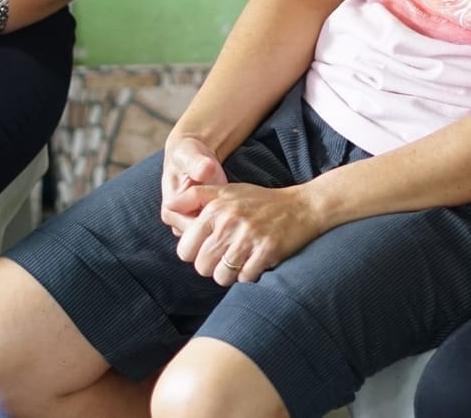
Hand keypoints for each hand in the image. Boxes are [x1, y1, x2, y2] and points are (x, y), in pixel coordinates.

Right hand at [159, 134, 228, 236]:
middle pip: (202, 239)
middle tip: (235, 209)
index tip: (228, 207)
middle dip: (220, 227)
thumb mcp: (191, 155)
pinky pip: (215, 233)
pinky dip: (225, 225)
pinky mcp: (202, 224)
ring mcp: (190, 225)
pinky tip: (234, 212)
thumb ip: (197, 163)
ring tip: (234, 209)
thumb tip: (205, 169)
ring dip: (223, 227)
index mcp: (171, 210)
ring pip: (209, 238)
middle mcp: (177, 222)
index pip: (193, 231)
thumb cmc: (189, 155)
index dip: (212, 223)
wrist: (192, 156)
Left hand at [169, 181, 326, 285]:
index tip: (210, 249)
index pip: (185, 250)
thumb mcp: (226, 191)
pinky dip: (249, 275)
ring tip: (241, 260)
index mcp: (215, 208)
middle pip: (201, 267)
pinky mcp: (266, 250)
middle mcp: (229, 222)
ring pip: (221, 276)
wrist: (302, 207)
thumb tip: (168, 207)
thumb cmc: (259, 202)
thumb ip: (194, 196)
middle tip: (227, 256)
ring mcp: (248, 237)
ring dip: (230, 275)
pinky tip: (256, 262)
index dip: (195, 255)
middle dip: (212, 267)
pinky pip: (245, 278)